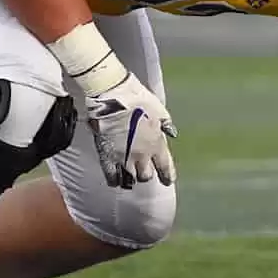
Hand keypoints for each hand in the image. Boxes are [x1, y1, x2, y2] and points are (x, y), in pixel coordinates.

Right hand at [84, 71, 176, 188]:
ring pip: (130, 179)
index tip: (167, 181)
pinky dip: (114, 180)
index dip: (167, 176)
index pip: (165, 167)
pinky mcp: (107, 157)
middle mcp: (142, 155)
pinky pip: (111, 176)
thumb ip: (165, 124)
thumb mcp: (159, 110)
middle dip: (146, 173)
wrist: (113, 97)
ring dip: (131, 177)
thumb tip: (171, 132)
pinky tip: (115, 179)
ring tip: (129, 173)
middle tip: (143, 169)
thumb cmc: (138, 99)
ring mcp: (124, 158)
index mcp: (157, 144)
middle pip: (146, 176)